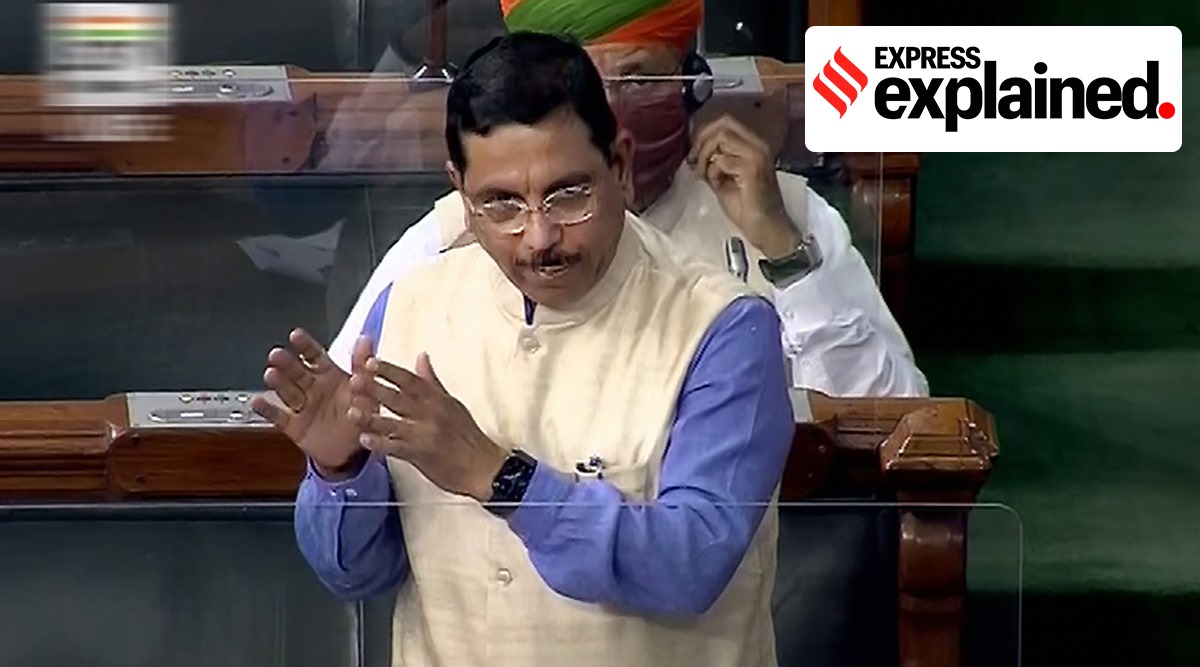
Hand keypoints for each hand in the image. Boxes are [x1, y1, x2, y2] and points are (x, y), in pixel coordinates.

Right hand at [250, 329, 372, 478]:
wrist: (355, 451)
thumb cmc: (362, 415)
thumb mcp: (368, 390)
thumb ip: (363, 366)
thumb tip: (365, 339)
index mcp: (329, 375)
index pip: (315, 356)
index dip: (305, 345)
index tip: (295, 335)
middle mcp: (312, 388)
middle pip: (297, 372)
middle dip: (287, 363)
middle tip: (276, 354)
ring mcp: (302, 406)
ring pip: (287, 391)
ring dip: (278, 382)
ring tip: (270, 374)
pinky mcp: (294, 427)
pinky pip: (279, 417)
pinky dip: (267, 410)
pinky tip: (256, 401)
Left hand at [348, 352, 506, 501]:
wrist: (483, 467)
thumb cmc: (468, 435)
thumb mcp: (451, 403)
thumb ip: (432, 382)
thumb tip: (421, 357)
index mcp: (436, 399)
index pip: (410, 380)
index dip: (389, 370)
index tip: (370, 362)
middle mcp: (429, 414)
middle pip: (398, 398)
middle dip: (374, 388)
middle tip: (353, 380)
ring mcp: (424, 434)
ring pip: (393, 423)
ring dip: (371, 417)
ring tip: (350, 412)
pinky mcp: (421, 455)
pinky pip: (397, 448)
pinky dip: (380, 444)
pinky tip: (364, 440)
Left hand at [688, 115, 802, 258]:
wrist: (765, 227)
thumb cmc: (747, 207)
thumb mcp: (724, 179)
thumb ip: (713, 163)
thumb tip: (694, 154)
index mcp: (753, 145)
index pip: (725, 121)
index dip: (704, 133)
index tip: (695, 154)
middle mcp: (758, 145)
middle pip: (722, 124)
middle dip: (702, 142)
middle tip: (696, 163)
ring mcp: (756, 155)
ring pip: (720, 137)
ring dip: (705, 156)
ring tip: (705, 175)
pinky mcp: (751, 168)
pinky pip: (721, 160)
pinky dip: (712, 172)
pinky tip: (717, 185)